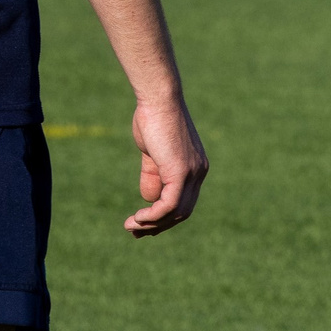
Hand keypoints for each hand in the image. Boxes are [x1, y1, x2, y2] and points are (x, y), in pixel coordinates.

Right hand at [123, 93, 207, 237]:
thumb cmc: (152, 119)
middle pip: (182, 211)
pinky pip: (169, 205)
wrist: (157, 99)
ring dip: (152, 223)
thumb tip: (149, 199)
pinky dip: (153, 216)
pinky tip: (138, 218)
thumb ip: (153, 175)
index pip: (184, 201)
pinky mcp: (181, 172)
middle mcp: (199, 172)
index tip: (143, 223)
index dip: (165, 216)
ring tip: (131, 226)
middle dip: (158, 225)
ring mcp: (192, 173)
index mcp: (195, 167)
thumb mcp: (152, 152)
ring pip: (176, 212)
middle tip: (135, 231)